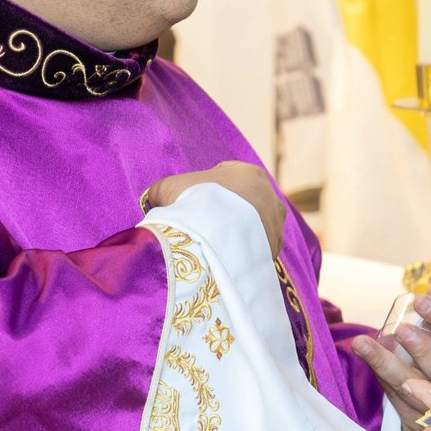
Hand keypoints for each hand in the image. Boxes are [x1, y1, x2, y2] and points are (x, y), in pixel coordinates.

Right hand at [146, 161, 286, 258]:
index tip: (198, 200)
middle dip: (229, 211)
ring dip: (239, 233)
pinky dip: (243, 252)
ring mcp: (275, 224)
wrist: (211, 237)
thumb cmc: (192, 203)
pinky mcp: (273, 249)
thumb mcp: (168, 188)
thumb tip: (154, 200)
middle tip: (207, 224)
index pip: (231, 175)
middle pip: (246, 202)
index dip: (211, 186)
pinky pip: (257, 249)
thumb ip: (162, 191)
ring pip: (255, 227)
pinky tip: (226, 257)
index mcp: (250, 173)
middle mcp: (270, 196)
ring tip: (216, 244)